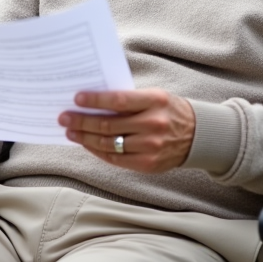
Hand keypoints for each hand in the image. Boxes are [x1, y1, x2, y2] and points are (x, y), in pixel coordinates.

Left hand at [58, 88, 194, 172]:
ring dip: (85, 137)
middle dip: (82, 121)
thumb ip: (129, 100)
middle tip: (64, 117)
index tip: (77, 99)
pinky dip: (98, 151)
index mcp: (155, 101)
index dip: (95, 100)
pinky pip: (116, 158)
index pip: (119, 100)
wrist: (198, 135)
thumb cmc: (169, 111)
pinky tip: (87, 144)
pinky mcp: (148, 164)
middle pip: (109, 124)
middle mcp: (153, 124)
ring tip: (71, 131)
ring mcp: (151, 146)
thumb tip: (94, 101)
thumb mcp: (155, 97)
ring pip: (109, 143)